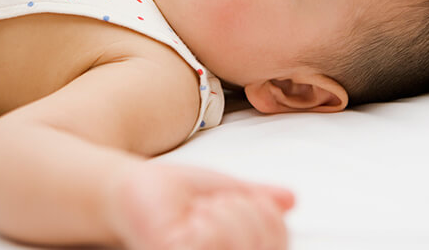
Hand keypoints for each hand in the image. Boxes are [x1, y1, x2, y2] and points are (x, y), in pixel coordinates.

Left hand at [104, 161, 294, 249]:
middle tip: (212, 206)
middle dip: (243, 208)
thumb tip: (290, 199)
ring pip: (240, 238)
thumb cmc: (179, 194)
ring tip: (197, 213)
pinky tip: (187, 218)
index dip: (267, 214)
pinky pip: (211, 239)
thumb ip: (260, 199)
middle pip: (267, 241)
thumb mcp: (227, 191)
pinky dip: (204, 216)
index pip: (281, 240)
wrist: (138, 186)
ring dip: (221, 210)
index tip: (238, 202)